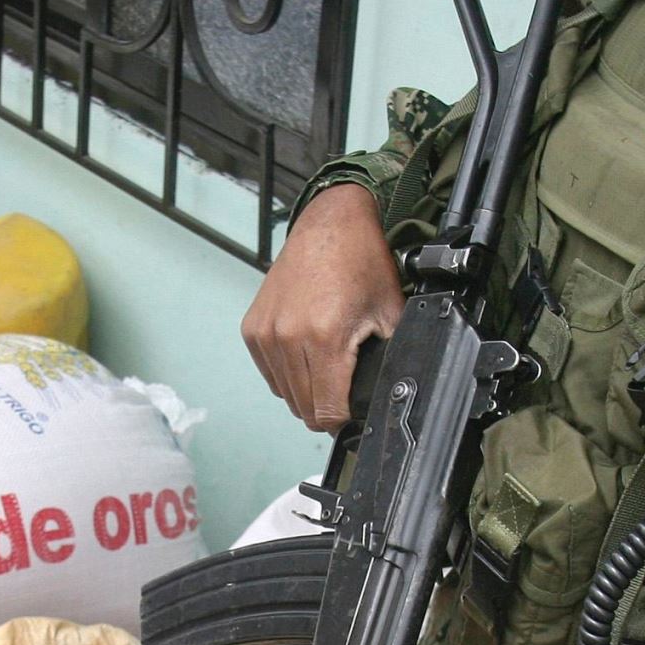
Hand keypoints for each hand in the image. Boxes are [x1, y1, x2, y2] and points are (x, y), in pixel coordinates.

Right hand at [241, 184, 401, 430]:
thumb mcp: (391, 313)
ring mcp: (265, 333)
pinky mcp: (253, 328)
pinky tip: (307, 357)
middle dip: (327, 409)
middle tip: (345, 391)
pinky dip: (288, 375)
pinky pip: (270, 373)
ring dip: (306, 393)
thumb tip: (392, 394)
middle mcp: (288, 337)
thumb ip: (391, 358)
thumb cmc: (361, 262)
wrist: (330, 224)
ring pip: (285, 395)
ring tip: (327, 369)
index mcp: (323, 338)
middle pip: (304, 408)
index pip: (327, 412)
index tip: (354, 412)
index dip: (344, 420)